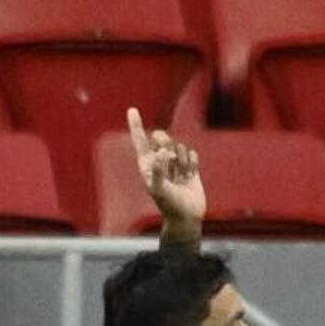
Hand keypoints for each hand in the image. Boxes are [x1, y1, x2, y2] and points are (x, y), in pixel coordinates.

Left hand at [128, 108, 204, 236]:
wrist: (186, 217)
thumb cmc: (168, 205)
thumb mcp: (159, 190)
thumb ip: (158, 172)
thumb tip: (161, 154)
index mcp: (146, 165)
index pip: (139, 140)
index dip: (136, 125)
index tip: (132, 109)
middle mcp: (159, 162)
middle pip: (161, 137)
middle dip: (165, 142)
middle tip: (168, 157)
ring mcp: (175, 163)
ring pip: (179, 146)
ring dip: (181, 159)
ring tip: (180, 176)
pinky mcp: (189, 167)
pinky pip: (192, 153)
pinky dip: (192, 163)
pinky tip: (189, 176)